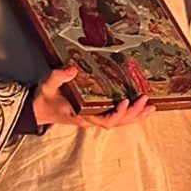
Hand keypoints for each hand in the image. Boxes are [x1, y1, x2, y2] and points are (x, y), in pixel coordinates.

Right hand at [31, 66, 150, 129]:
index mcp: (81, 115)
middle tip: (146, 100)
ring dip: (136, 116)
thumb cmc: (45, 98)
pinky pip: (117, 118)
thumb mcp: (47, 84)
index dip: (117, 113)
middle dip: (133, 112)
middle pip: (117, 121)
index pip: (104, 119)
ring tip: (151, 107)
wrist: (39, 109)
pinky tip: (141, 109)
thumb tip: (72, 68)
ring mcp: (95, 119)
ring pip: (120, 122)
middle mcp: (91, 120)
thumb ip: (58, 76)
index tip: (125, 101)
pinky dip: (130, 114)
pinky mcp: (97, 115)